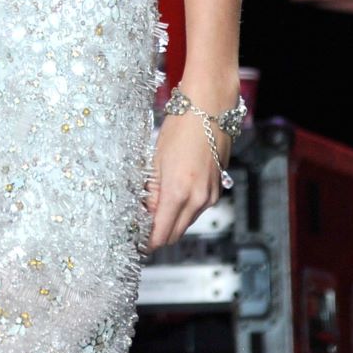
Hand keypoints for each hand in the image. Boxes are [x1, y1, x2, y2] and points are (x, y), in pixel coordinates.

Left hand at [145, 113, 227, 250]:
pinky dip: (183, 209)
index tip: (136, 242)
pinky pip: (197, 208)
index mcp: (179, 193)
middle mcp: (198, 199)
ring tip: (152, 211)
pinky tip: (170, 197)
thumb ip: (152, 192)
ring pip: (187, 221)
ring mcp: (210, 195)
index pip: (162, 233)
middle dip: (158, 235)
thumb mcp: (156, 160)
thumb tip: (145, 213)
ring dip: (171, 221)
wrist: (209, 110)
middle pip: (176, 233)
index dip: (148, 242)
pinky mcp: (217, 188)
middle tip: (140, 230)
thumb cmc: (180, 128)